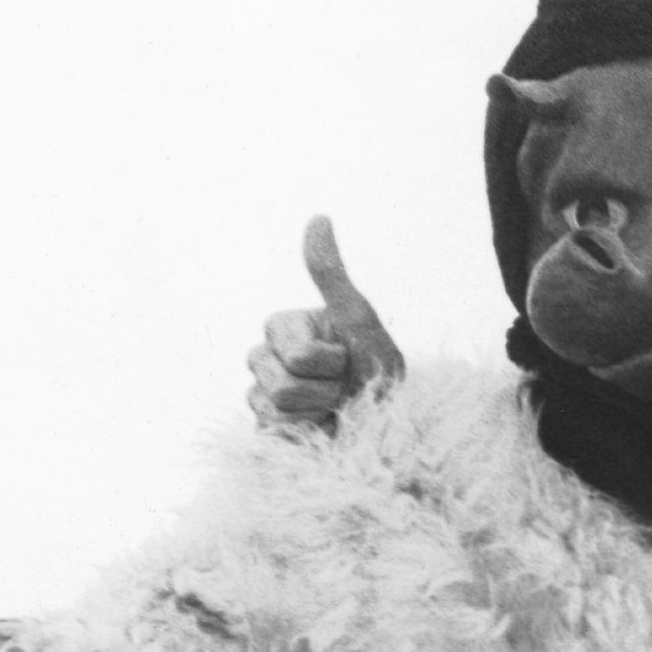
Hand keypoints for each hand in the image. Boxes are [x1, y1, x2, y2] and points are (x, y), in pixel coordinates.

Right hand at [246, 215, 401, 431]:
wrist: (390, 424)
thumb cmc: (378, 369)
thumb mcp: (358, 318)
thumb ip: (329, 272)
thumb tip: (319, 217)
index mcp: (281, 328)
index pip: (294, 353)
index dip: (330, 362)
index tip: (346, 358)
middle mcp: (264, 359)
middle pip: (281, 383)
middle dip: (326, 391)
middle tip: (344, 387)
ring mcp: (260, 395)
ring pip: (275, 409)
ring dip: (319, 413)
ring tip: (335, 408)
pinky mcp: (265, 428)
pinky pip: (274, 433)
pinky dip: (308, 434)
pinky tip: (321, 428)